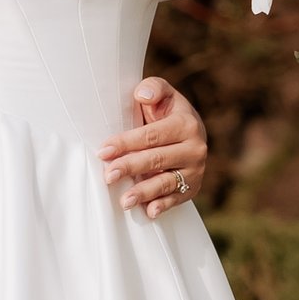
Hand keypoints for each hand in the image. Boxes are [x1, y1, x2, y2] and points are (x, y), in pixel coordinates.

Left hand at [101, 77, 208, 219]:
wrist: (188, 133)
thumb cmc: (165, 112)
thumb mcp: (162, 95)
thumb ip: (153, 88)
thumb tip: (142, 95)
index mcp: (186, 124)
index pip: (152, 135)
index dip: (126, 143)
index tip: (103, 151)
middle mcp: (195, 148)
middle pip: (157, 159)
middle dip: (130, 167)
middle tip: (108, 176)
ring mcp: (195, 170)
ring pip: (167, 182)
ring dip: (145, 192)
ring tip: (124, 201)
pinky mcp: (193, 187)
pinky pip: (177, 199)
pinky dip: (163, 206)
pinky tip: (148, 211)